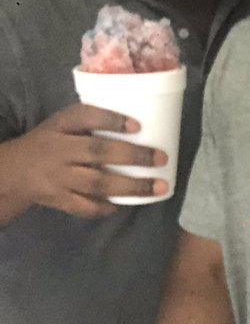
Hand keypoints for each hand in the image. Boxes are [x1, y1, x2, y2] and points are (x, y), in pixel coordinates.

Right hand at [0, 103, 166, 218]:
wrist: (13, 172)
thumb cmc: (50, 142)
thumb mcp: (62, 124)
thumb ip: (91, 121)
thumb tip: (142, 121)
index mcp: (60, 127)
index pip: (84, 117)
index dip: (110, 120)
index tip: (137, 125)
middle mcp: (58, 151)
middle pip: (98, 153)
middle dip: (133, 156)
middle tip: (161, 159)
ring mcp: (58, 178)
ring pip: (98, 183)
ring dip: (132, 186)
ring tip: (160, 186)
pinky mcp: (59, 200)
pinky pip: (86, 206)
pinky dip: (107, 206)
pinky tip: (128, 203)